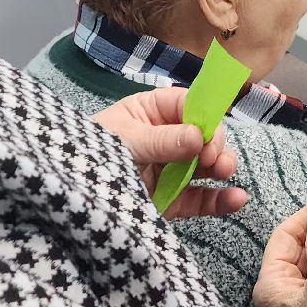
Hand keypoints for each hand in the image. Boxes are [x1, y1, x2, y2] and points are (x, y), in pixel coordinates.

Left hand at [92, 88, 247, 218]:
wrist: (69, 196)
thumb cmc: (88, 155)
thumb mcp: (123, 142)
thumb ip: (161, 140)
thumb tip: (199, 135)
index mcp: (150, 112)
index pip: (187, 105)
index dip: (204, 115)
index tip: (208, 133)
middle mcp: (165, 139)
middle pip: (204, 135)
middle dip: (215, 143)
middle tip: (212, 157)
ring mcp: (170, 171)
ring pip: (207, 166)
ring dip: (222, 166)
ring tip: (225, 171)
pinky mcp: (172, 201)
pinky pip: (201, 199)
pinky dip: (220, 200)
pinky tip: (236, 199)